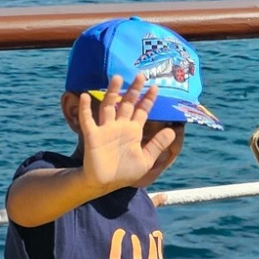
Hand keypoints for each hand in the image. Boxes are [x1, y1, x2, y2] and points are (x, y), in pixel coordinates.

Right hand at [80, 76, 181, 193]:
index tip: (155, 87)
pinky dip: (85, 108)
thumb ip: (158, 145)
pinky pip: (87, 120)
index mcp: (133, 131)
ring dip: (112, 92)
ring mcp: (106, 129)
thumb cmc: (125, 172)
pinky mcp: (93, 135)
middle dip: (134, 90)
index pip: (142, 111)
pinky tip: (85, 96)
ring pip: (109, 106)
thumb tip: (173, 130)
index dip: (148, 99)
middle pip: (127, 103)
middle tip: (141, 75)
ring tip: (117, 77)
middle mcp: (120, 126)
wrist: (105, 183)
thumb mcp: (146, 159)